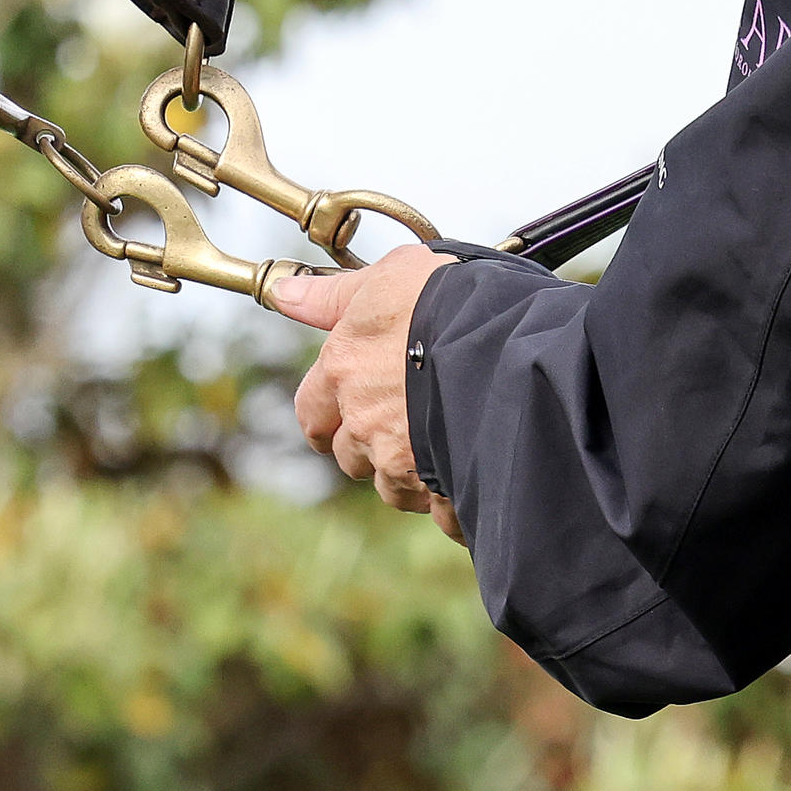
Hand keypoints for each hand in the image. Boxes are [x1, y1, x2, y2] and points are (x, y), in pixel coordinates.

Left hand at [277, 247, 459, 534]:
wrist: (507, 338)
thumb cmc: (447, 298)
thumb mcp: (388, 277)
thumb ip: (334, 296)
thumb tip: (284, 296)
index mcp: (342, 370)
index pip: (312, 413)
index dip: (328, 419)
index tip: (341, 418)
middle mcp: (363, 420)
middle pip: (351, 455)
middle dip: (372, 447)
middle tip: (405, 424)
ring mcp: (401, 458)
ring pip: (393, 487)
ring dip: (410, 477)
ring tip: (442, 447)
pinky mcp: (442, 485)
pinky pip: (442, 513)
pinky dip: (453, 502)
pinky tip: (472, 477)